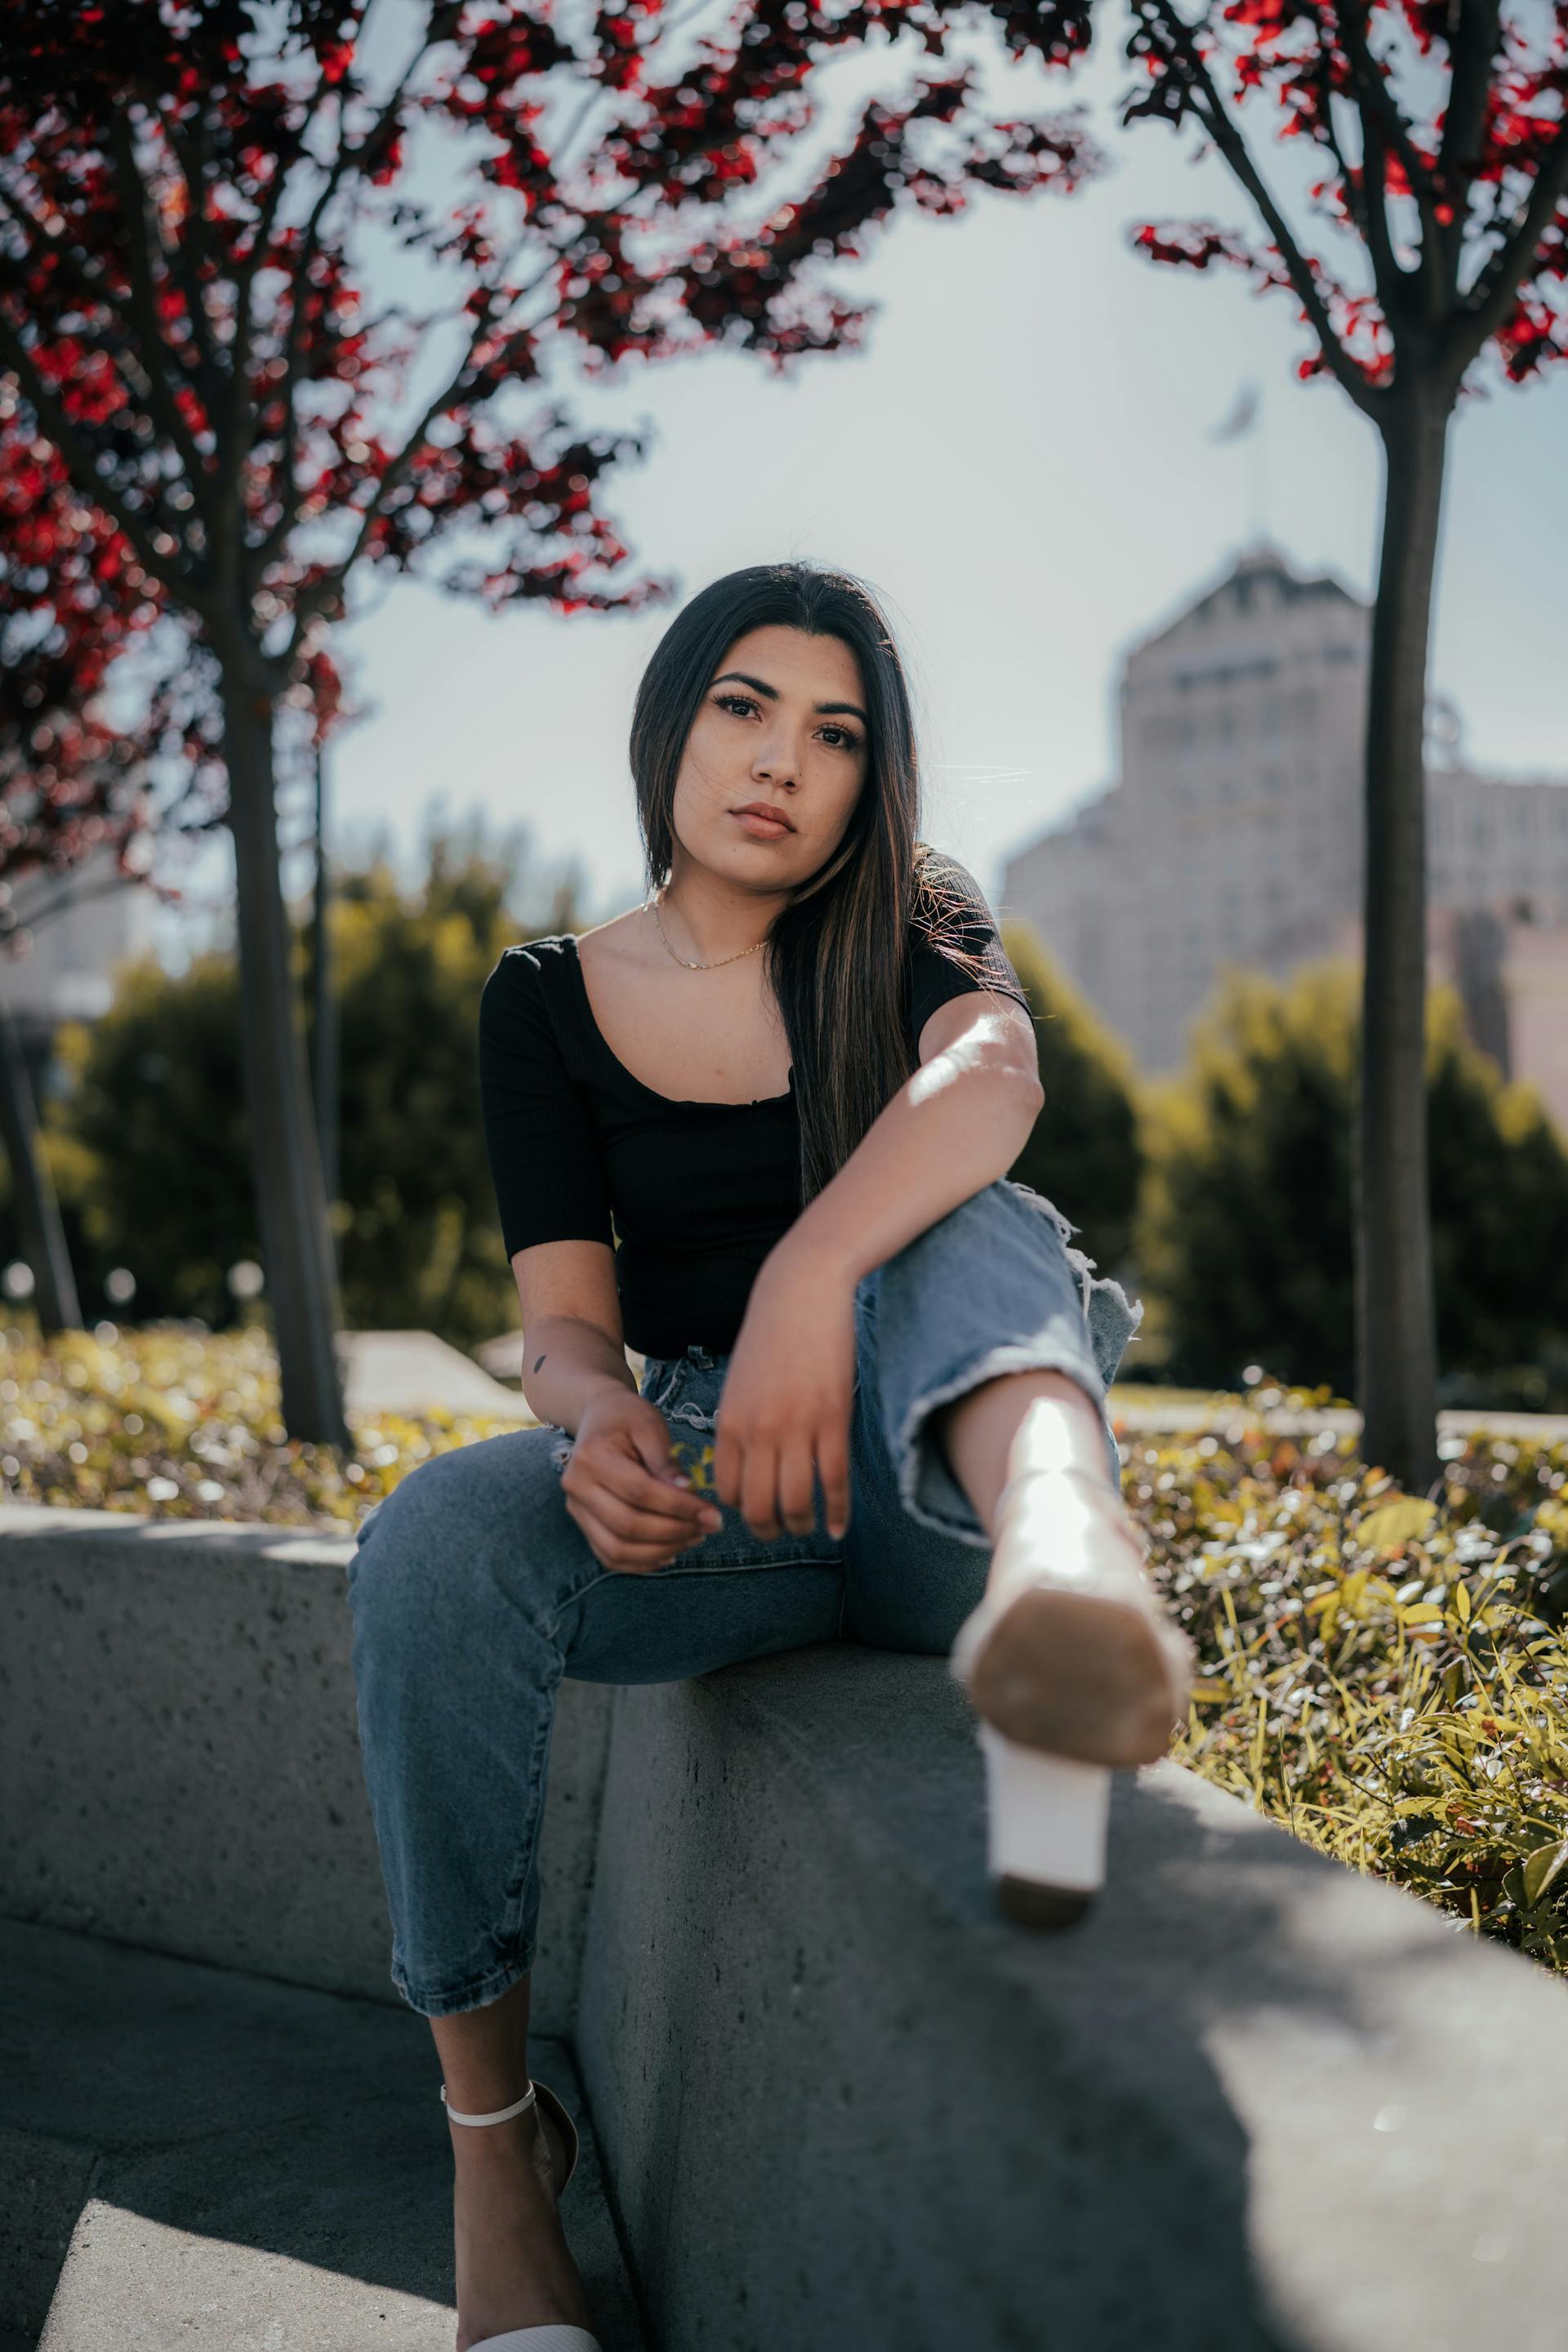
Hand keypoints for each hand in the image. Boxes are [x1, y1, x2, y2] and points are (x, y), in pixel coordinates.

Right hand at [560, 1388, 723, 1572]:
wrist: (597, 1417)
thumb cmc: (627, 1417)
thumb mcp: (650, 1425)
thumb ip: (667, 1461)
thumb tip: (688, 1494)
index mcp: (592, 1457)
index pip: (640, 1492)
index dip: (679, 1507)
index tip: (712, 1513)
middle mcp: (577, 1486)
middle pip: (627, 1525)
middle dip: (675, 1532)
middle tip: (709, 1527)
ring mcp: (576, 1509)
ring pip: (617, 1548)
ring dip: (661, 1550)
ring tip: (694, 1538)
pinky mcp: (583, 1524)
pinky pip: (609, 1556)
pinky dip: (641, 1562)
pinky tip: (670, 1552)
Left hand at [711, 1242, 855, 1541]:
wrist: (803, 1292)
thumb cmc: (772, 1334)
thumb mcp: (740, 1381)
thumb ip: (739, 1422)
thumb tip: (744, 1463)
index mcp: (729, 1423)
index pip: (727, 1491)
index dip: (739, 1510)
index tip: (754, 1513)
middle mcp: (758, 1433)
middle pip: (758, 1507)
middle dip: (768, 1530)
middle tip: (778, 1534)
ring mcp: (797, 1429)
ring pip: (797, 1502)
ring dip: (801, 1525)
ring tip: (808, 1527)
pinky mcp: (833, 1422)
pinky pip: (835, 1482)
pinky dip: (838, 1512)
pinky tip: (839, 1527)